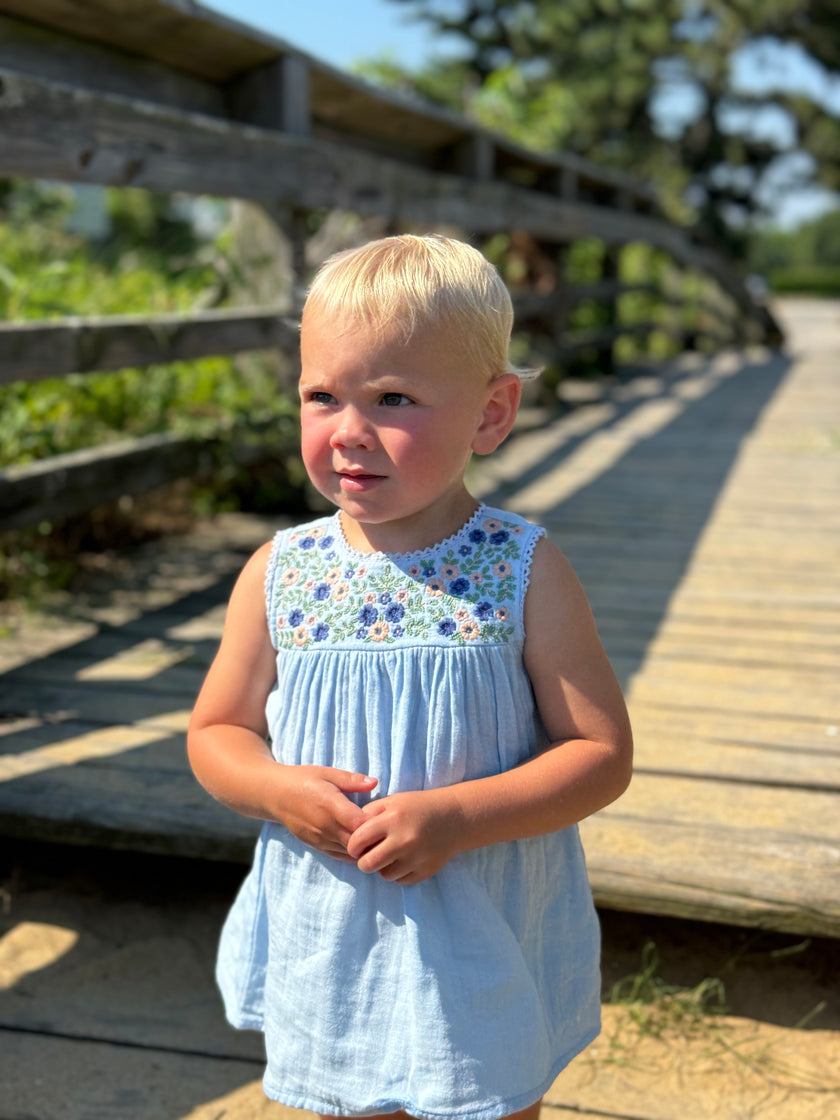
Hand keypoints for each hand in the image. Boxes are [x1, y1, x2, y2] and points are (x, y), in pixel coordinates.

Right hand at [275, 766, 376, 861]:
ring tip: (376, 837)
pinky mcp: (316, 846)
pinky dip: (353, 853)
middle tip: (385, 830)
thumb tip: (375, 782)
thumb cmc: (303, 779)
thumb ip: (351, 780)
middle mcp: (324, 826)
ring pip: (349, 853)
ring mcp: (319, 839)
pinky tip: (362, 844)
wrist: (274, 794)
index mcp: (329, 805)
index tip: (385, 816)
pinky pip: (339, 856)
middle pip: (357, 843)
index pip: (359, 824)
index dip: (375, 823)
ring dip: (364, 848)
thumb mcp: (327, 773)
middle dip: (373, 839)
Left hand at [346, 788, 463, 884]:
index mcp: (392, 819)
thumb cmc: (417, 807)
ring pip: (384, 875)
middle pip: (367, 865)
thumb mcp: (392, 801)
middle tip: (369, 855)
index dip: (352, 846)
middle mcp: (403, 840)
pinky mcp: (425, 871)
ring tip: (390, 854)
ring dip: (383, 868)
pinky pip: (400, 880)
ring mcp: (415, 858)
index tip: (355, 846)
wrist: (454, 817)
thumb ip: (369, 814)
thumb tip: (349, 832)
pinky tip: (404, 859)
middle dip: (364, 861)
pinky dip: (399, 873)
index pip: (357, 841)